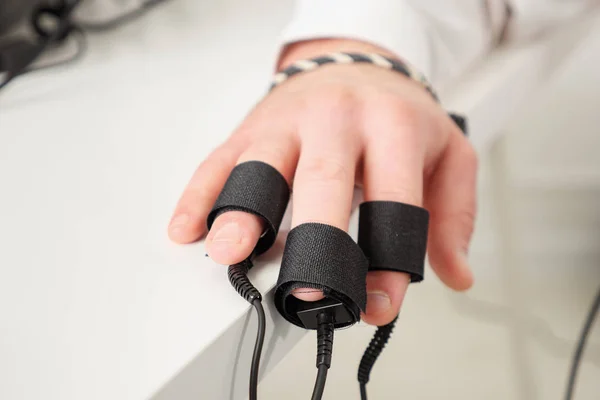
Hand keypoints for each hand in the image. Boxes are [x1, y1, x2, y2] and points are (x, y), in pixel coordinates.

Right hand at [168, 39, 476, 325]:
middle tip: (308, 293)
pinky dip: (200, 196)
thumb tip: (453, 273)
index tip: (380, 304)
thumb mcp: (447, 154)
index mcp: (392, 126)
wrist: (353, 61)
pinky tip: (190, 229)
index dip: (388, 257)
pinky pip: (219, 161)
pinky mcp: (251, 129)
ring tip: (230, 253)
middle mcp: (336, 119)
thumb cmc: (397, 114)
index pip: (393, 197)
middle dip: (315, 240)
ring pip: (259, 166)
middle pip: (322, 181)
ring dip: (241, 212)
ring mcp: (287, 123)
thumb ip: (453, 214)